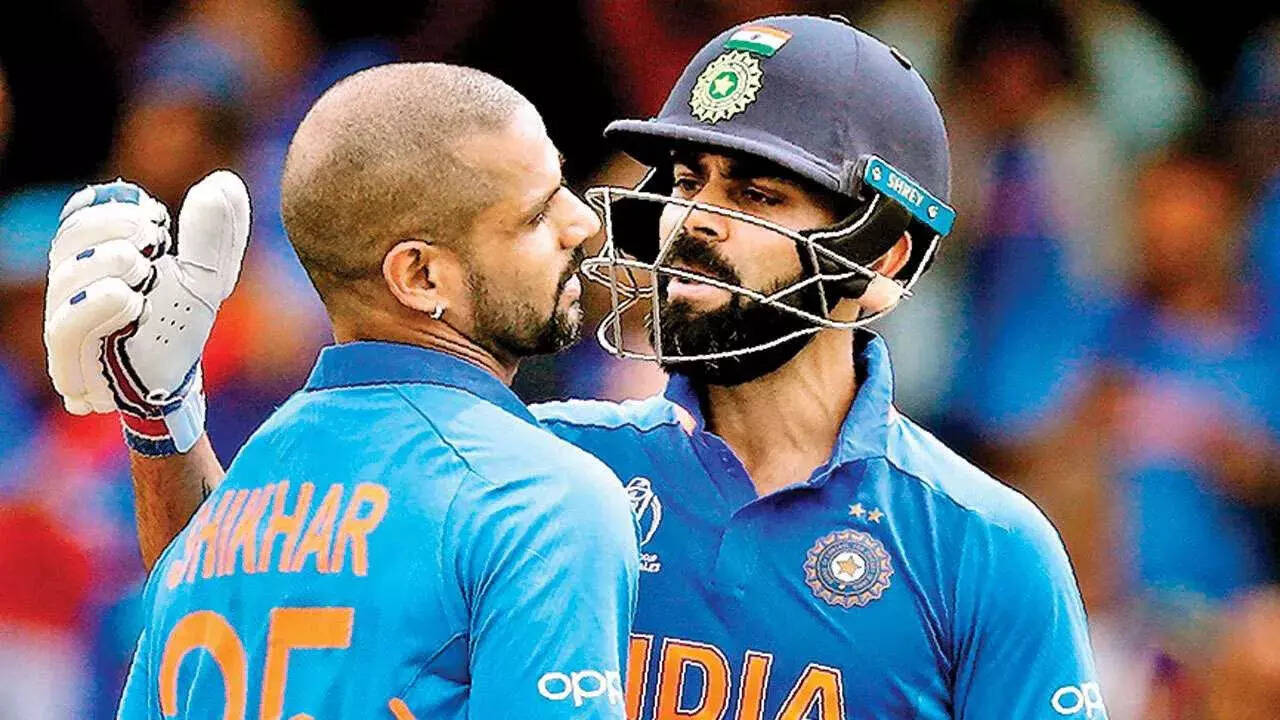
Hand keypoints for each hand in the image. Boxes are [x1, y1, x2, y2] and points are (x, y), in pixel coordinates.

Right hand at [44, 171, 249, 454]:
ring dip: (112, 263)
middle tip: (156, 239)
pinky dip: (97, 304)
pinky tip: (129, 298)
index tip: (157, 216)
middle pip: (72, 236)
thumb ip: (215, 233)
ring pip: (67, 275)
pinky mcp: (66, 358)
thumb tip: (224, 181)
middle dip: (118, 228)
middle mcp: (72, 282)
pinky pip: (65, 324)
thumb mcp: (207, 277)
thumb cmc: (179, 324)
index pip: (82, 213)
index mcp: (96, 254)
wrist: (175, 380)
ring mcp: (65, 318)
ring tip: (145, 275)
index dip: (114, 206)